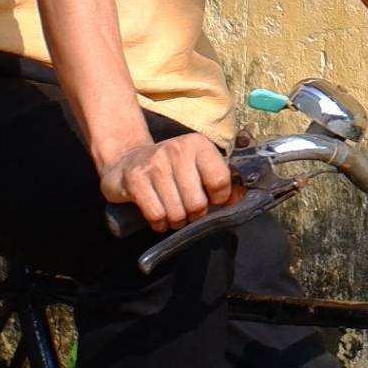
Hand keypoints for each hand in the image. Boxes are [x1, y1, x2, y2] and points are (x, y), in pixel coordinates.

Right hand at [100, 133, 237, 231]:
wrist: (127, 160)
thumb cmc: (171, 169)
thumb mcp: (197, 167)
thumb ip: (221, 181)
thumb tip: (240, 200)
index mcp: (198, 144)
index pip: (220, 180)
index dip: (219, 199)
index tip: (211, 200)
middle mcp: (177, 149)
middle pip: (197, 203)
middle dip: (194, 215)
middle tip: (188, 210)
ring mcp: (154, 163)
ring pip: (177, 212)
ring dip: (176, 221)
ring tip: (172, 213)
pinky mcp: (135, 179)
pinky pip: (156, 215)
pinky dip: (159, 223)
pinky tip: (158, 216)